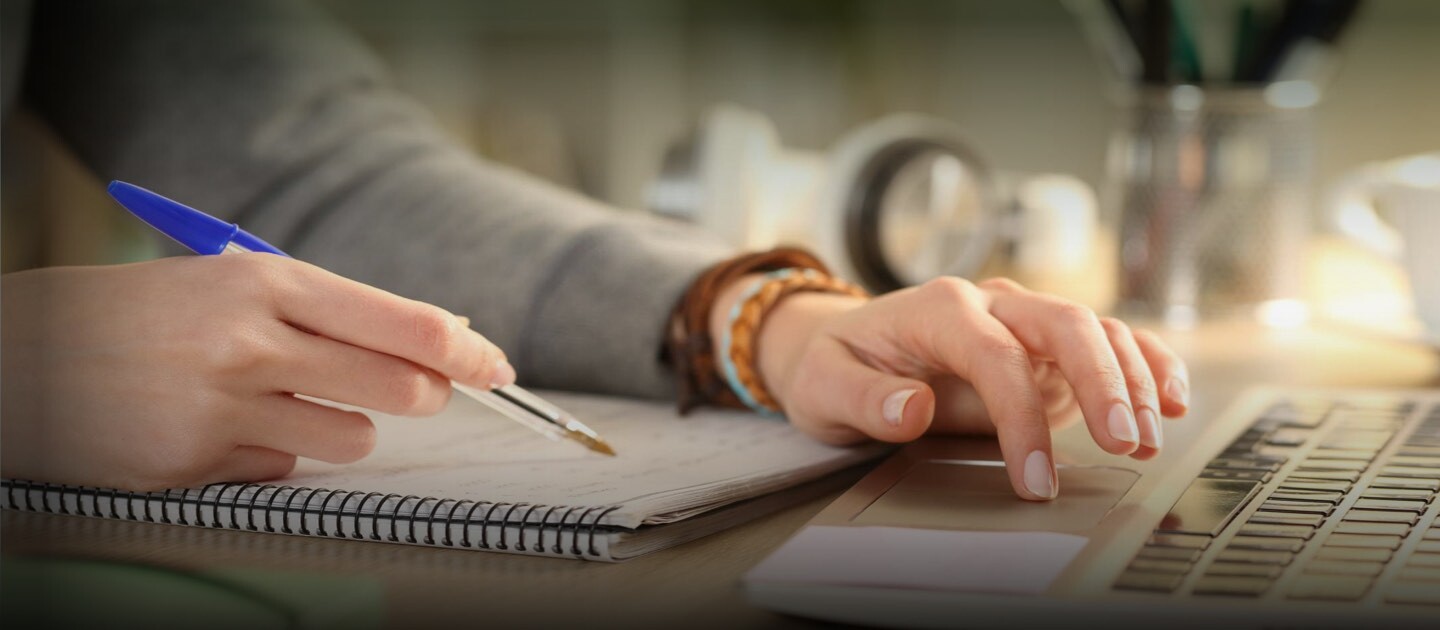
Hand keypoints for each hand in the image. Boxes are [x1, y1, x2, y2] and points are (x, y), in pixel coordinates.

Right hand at [1, 254, 513, 490]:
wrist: (27, 351)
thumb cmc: (155, 313)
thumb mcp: (238, 284)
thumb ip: (333, 312)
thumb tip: (441, 339)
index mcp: (267, 281)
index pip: (405, 323)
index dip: (466, 351)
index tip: (497, 366)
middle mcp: (250, 341)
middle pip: (400, 387)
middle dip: (424, 394)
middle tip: (416, 391)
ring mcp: (221, 408)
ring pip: (351, 440)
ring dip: (337, 428)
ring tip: (279, 401)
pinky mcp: (193, 464)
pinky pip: (280, 472)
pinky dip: (266, 455)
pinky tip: (216, 427)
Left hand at [727, 276, 1188, 500]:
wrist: (843, 346)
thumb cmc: (838, 365)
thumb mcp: (825, 385)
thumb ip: (865, 400)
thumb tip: (912, 409)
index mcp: (940, 308)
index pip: (997, 357)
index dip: (1022, 418)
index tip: (1033, 478)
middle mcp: (991, 304)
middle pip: (1064, 325)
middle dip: (1103, 383)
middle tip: (1123, 444)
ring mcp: (1023, 321)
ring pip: (1094, 331)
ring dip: (1131, 380)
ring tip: (1146, 438)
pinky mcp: (1044, 347)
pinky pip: (1105, 343)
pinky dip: (1144, 363)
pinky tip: (1171, 395)